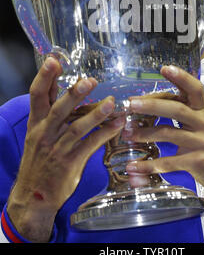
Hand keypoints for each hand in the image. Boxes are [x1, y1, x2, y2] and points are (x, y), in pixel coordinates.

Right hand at [7, 57, 124, 241]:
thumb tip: (67, 86)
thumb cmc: (40, 159)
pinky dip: (105, 134)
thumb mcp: (38, 133)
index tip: (54, 60)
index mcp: (36, 122)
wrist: (34, 195)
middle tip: (90, 81)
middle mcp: (45, 133)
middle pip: (59, 110)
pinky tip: (118, 124)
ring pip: (77, 128)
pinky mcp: (71, 162)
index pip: (37, 95)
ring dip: (96, 115)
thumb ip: (51, 111)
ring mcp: (58, 148)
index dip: (44, 77)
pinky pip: (90, 145)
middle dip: (74, 95)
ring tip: (111, 103)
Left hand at [125, 65, 203, 197]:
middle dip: (152, 105)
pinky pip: (168, 162)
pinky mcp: (197, 162)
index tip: (164, 68)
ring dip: (144, 134)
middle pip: (176, 109)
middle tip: (131, 104)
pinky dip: (149, 165)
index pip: (195, 89)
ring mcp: (201, 142)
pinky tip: (134, 166)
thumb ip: (185, 109)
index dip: (181, 77)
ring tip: (127, 134)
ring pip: (168, 134)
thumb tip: (152, 100)